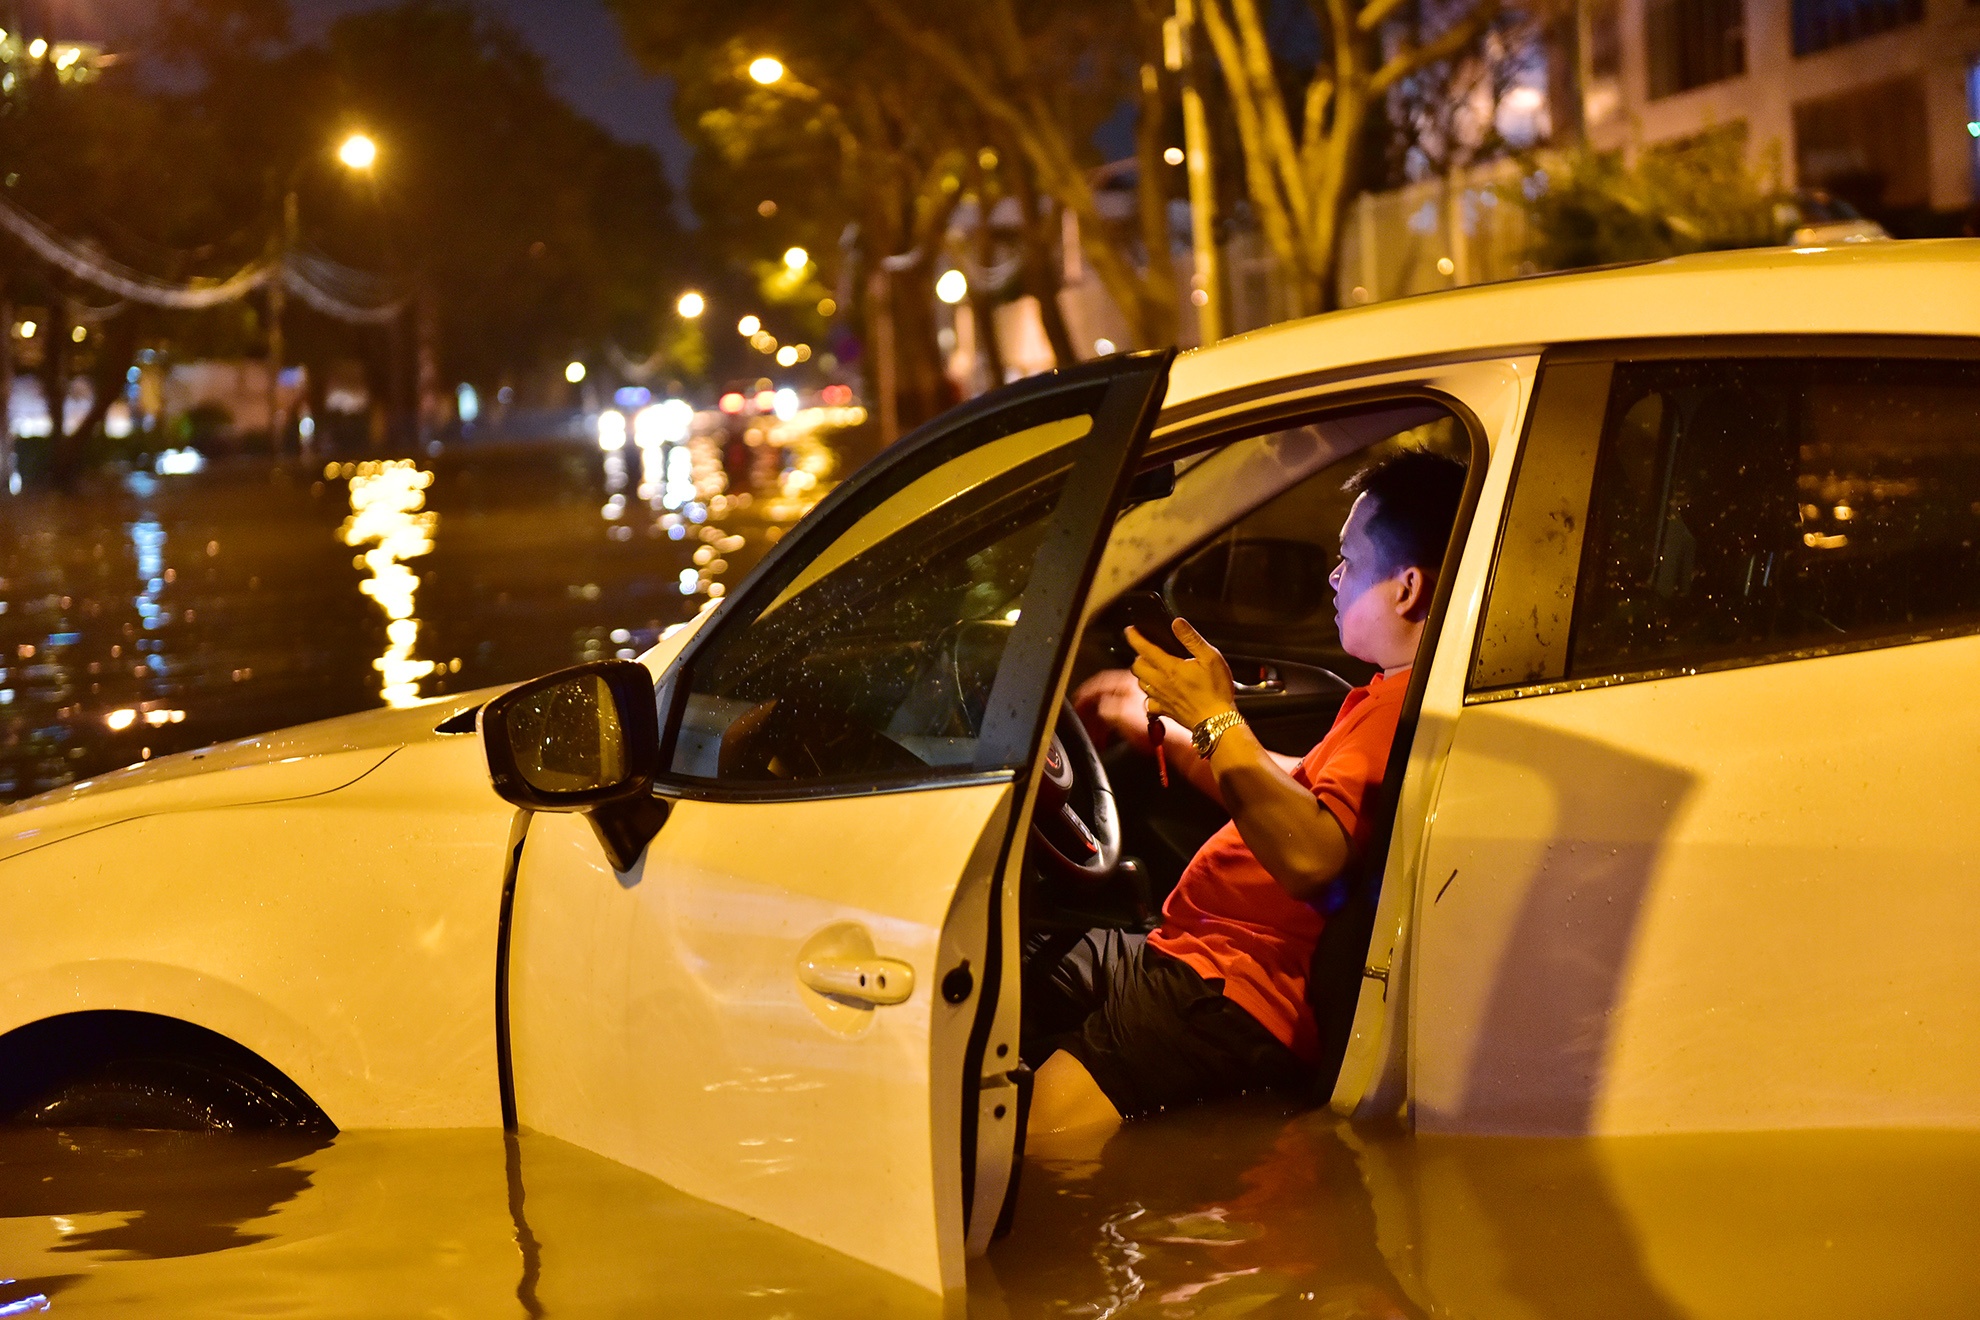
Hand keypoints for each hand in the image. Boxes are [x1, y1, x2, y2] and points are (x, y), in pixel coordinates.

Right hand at [1071, 668, 1159, 752]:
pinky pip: (1122, 717)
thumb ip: (1102, 706)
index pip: (1098, 681)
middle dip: (1090, 711)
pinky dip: (1112, 727)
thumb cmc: (1154, 723)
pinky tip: (1108, 738)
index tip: (1074, 703)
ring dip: (1100, 721)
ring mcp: (1142, 700)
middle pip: (1105, 695)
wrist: (1179, 739)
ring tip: (1093, 735)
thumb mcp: (1119, 712)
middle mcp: (1135, 687)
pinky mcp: (1148, 714)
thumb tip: (1095, 707)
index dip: (1083, 693)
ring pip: (1113, 707)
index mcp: (1127, 680)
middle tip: (1081, 722)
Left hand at [1126, 617, 1235, 734]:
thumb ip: (1191, 639)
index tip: (1130, 631)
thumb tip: (1177, 623)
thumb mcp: (1210, 657)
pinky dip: (1150, 695)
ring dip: (1143, 674)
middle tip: (1146, 651)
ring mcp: (1161, 698)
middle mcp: (1161, 683)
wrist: (1216, 721)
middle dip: (1138, 656)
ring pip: (1141, 683)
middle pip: (1137, 667)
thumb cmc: (1216, 690)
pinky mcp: (1164, 711)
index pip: (1144, 649)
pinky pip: (1149, 702)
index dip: (1135, 638)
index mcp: (1170, 668)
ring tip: (1152, 669)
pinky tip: (1158, 692)